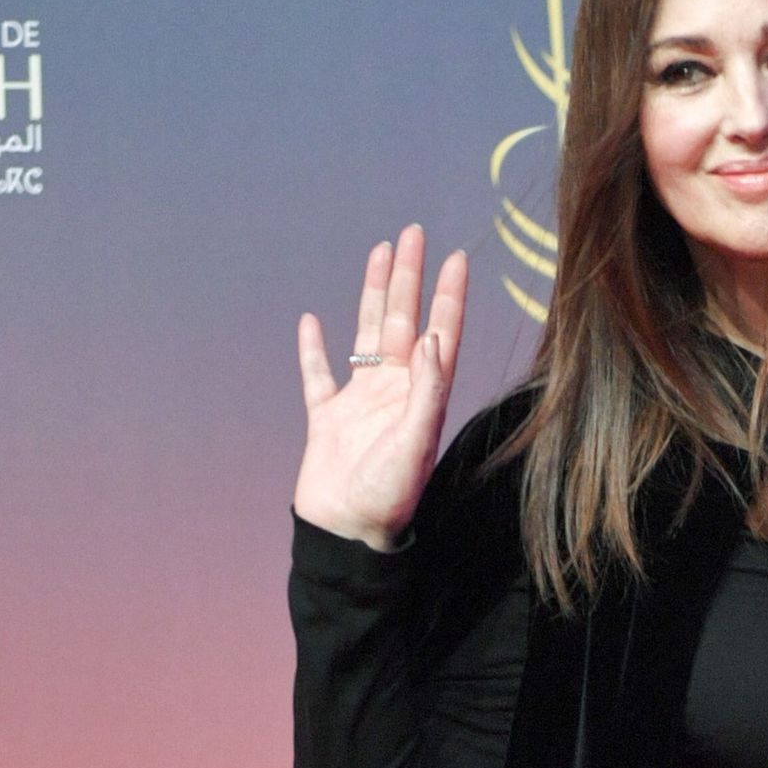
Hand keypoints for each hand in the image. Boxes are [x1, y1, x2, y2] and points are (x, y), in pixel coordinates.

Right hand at [293, 224, 467, 549]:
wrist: (346, 535)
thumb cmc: (388, 497)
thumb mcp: (415, 443)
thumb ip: (427, 391)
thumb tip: (433, 339)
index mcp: (423, 395)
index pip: (441, 332)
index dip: (449, 295)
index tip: (455, 256)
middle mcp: (397, 390)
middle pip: (405, 320)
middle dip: (410, 277)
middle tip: (414, 233)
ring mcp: (361, 402)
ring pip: (368, 334)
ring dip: (374, 295)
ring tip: (379, 254)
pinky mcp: (328, 419)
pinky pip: (319, 376)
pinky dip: (314, 349)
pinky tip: (311, 320)